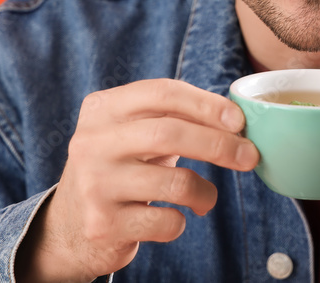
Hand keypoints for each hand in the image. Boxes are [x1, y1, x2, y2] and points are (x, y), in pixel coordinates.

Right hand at [14, 79, 258, 282]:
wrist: (69, 226)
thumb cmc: (120, 168)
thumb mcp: (134, 132)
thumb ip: (174, 117)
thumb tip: (237, 121)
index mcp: (102, 108)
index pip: (162, 93)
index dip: (206, 104)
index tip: (239, 120)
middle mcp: (91, 142)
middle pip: (170, 133)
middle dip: (219, 145)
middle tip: (249, 157)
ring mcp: (94, 184)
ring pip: (175, 182)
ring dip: (206, 192)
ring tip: (206, 197)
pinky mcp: (102, 224)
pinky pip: (166, 221)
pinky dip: (182, 221)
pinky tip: (174, 218)